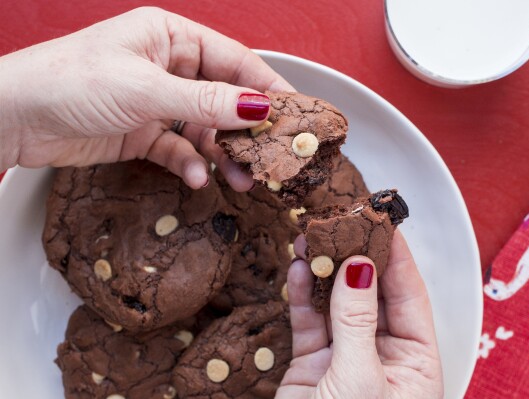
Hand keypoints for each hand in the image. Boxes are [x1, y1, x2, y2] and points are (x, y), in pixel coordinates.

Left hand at [0, 7, 292, 189]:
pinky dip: (192, 164)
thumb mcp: (146, 89)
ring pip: (206, 129)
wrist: (14, 118)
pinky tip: (198, 178)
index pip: (234, 61)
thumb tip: (258, 108)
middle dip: (247, 130)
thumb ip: (206, 101)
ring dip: (223, 155)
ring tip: (241, 180)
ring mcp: (157, 102)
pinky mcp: (144, 133)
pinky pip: (180, 149)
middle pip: (225, 99)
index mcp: (171, 37)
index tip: (296, 113)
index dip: (268, 87)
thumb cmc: (72, 82)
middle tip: (271, 157)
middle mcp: (168, 67)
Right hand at [277, 231, 443, 398]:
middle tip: (341, 224)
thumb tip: (358, 267)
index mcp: (415, 364)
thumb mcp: (360, 378)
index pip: (410, 299)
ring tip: (311, 240)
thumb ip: (357, 320)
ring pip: (337, 305)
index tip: (383, 225)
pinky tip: (298, 269)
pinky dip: (302, 296)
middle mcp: (383, 357)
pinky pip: (309, 323)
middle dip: (355, 258)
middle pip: (372, 295)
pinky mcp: (312, 364)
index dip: (397, 259)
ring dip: (323, 272)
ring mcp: (346, 359)